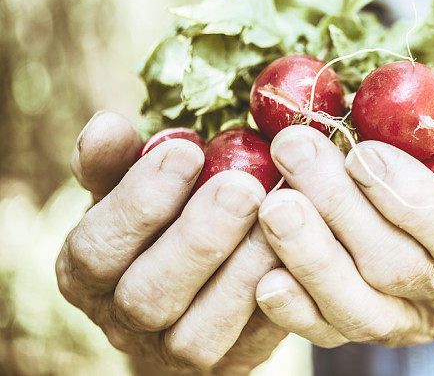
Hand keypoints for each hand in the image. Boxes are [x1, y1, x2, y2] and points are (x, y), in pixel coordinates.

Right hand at [58, 112, 285, 372]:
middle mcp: (123, 320)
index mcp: (87, 271)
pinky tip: (301, 251)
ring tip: (279, 216)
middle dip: (197, 239)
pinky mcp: (228, 364)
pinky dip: (278, 299)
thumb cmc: (164, 217)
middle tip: (243, 186)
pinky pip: (251, 344)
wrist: (200, 283)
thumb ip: (119, 160)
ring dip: (241, 273)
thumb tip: (106, 125)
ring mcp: (173, 353)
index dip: (139, 202)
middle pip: (146, 297)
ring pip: (197, 334)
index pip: (96, 246)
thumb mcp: (136, 185)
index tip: (188, 152)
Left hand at [254, 115, 433, 347]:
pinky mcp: (369, 333)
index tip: (361, 150)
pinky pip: (329, 333)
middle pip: (393, 264)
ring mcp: (408, 323)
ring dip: (309, 255)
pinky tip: (262, 273)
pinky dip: (294, 311)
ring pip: (356, 306)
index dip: (408, 196)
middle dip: (338, 206)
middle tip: (294, 149)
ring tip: (272, 204)